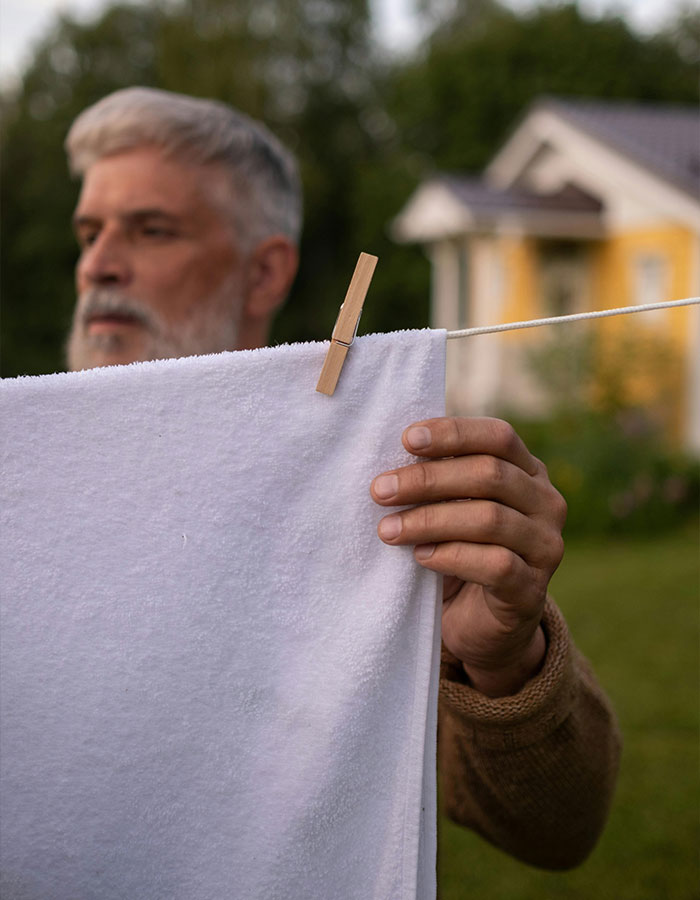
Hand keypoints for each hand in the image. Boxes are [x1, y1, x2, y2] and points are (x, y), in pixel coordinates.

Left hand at [370, 417, 566, 697]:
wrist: (482, 625)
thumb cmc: (461, 551)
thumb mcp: (453, 507)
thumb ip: (440, 480)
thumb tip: (395, 456)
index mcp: (529, 472)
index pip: (498, 437)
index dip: (453, 434)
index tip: (406, 439)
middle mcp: (546, 504)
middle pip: (490, 475)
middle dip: (428, 480)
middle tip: (380, 490)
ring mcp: (545, 547)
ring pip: (489, 519)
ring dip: (430, 521)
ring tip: (388, 529)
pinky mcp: (532, 590)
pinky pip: (495, 565)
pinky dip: (451, 556)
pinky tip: (421, 557)